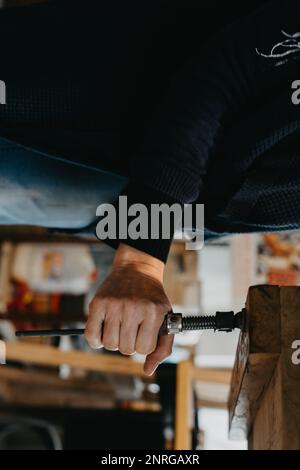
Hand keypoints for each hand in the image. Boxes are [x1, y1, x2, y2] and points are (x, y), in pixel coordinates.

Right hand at [85, 244, 173, 374]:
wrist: (137, 269)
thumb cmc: (152, 299)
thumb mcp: (165, 319)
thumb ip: (162, 348)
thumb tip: (148, 371)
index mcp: (154, 312)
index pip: (145, 349)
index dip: (144, 345)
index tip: (144, 333)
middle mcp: (134, 307)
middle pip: (126, 349)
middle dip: (129, 343)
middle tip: (132, 329)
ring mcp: (114, 305)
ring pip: (110, 345)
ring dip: (114, 341)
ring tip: (120, 327)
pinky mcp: (98, 303)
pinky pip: (91, 336)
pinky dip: (96, 340)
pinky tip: (104, 331)